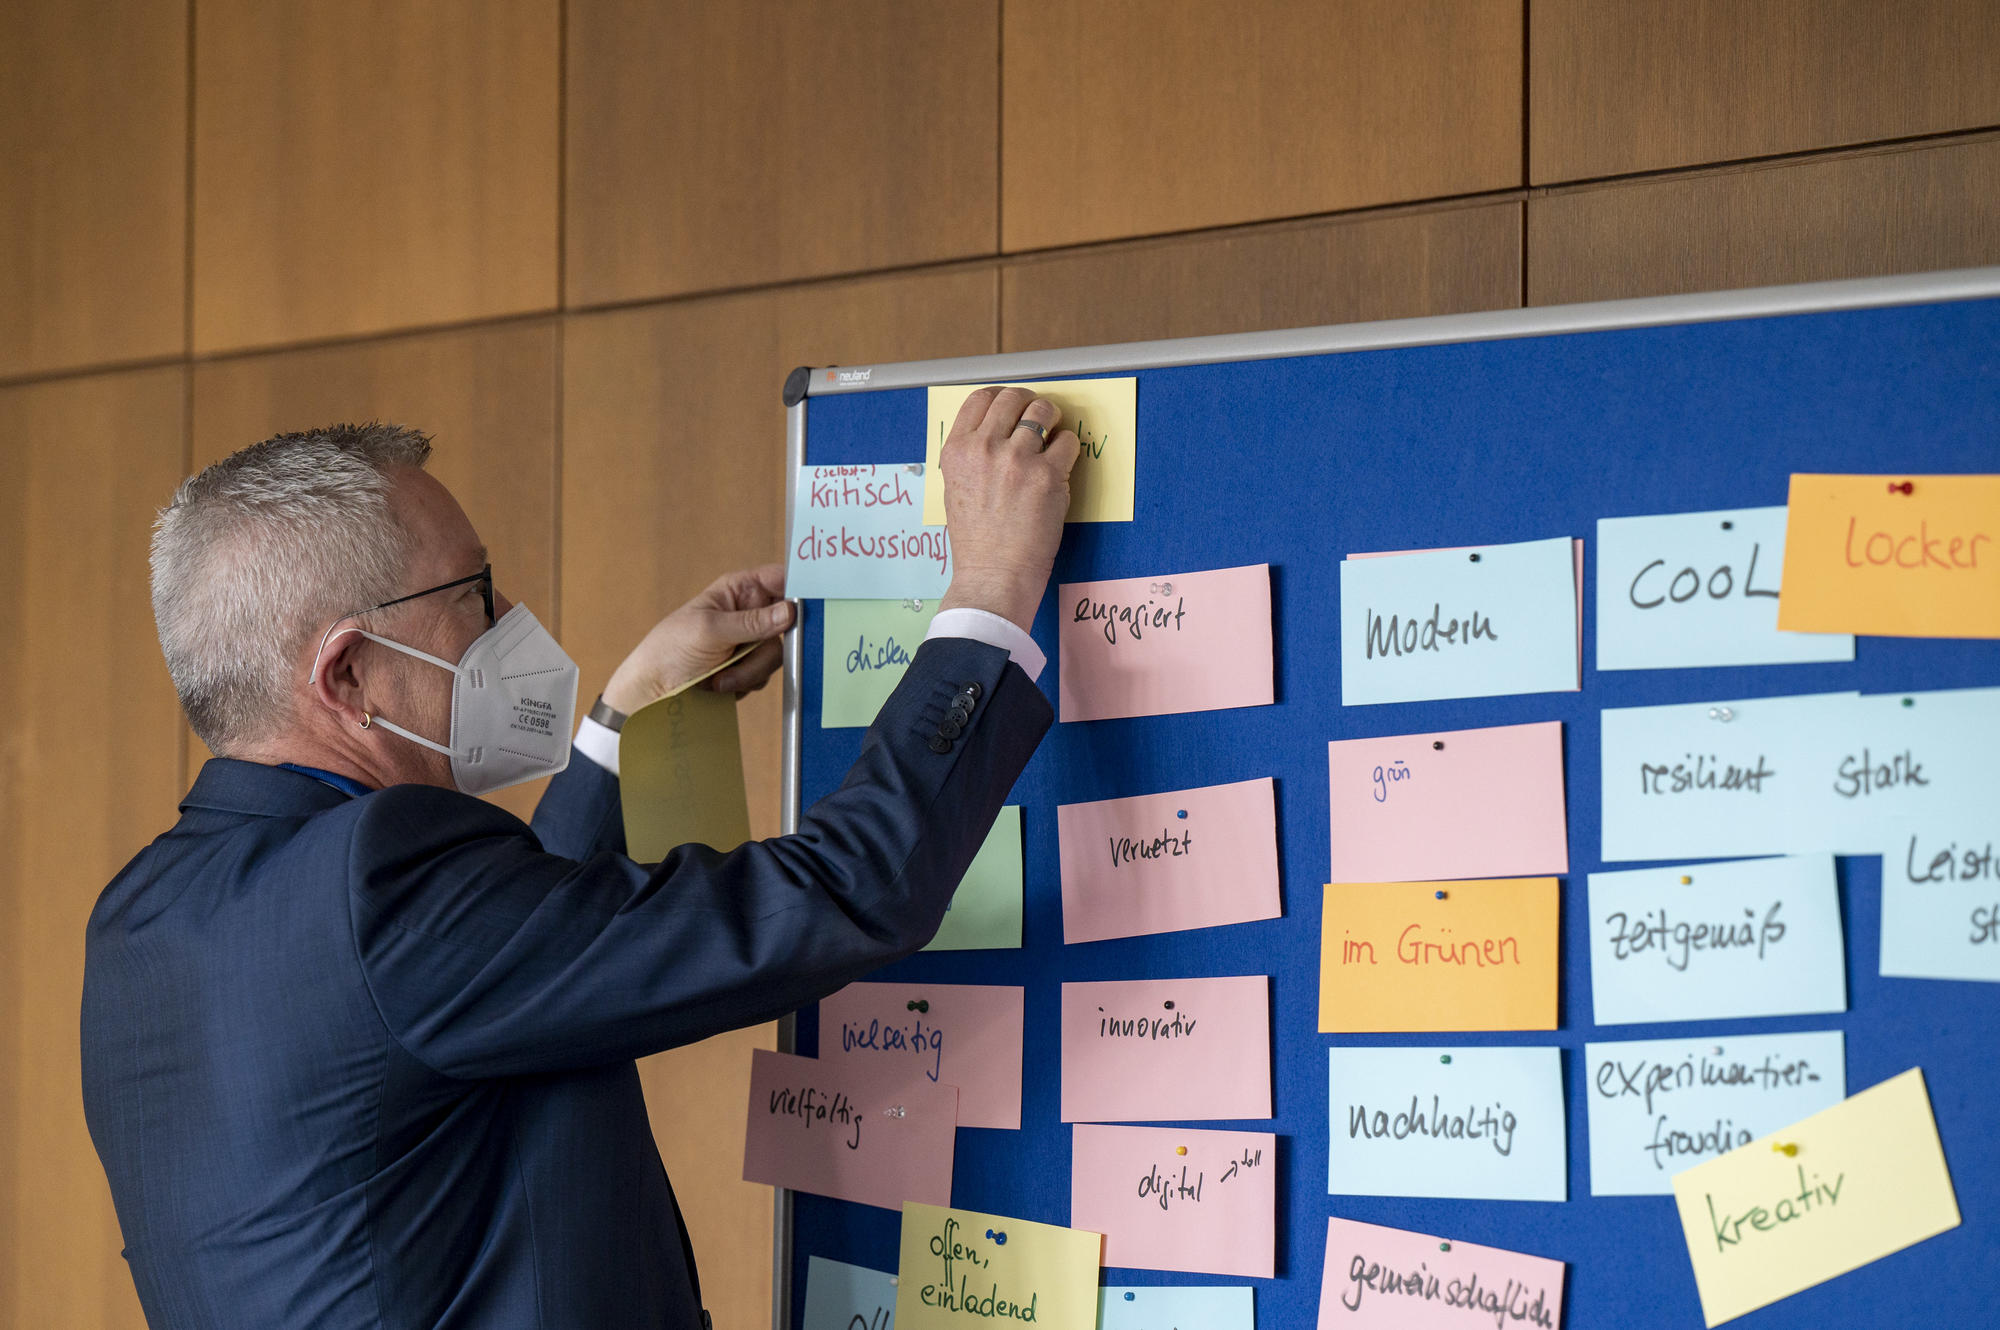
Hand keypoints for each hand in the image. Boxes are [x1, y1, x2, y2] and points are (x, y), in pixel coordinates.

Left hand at [601, 564, 793, 712]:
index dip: (799, 588)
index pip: (780, 579)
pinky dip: (746, 683)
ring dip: (749, 670)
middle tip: (748, 653)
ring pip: (777, 654)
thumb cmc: (670, 650)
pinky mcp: (750, 669)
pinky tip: (720, 684)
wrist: (653, 692)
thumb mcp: (709, 630)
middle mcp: (750, 613)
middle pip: (787, 623)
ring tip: (719, 677)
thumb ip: (752, 622)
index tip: (805, 607)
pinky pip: (768, 676)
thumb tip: (790, 611)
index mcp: (738, 590)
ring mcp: (751, 642)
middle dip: (765, 644)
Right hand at [936, 387, 1079, 630]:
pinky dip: (1069, 448)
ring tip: (1053, 435)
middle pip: (1013, 398)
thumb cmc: (976, 541)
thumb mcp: (956, 488)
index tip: (1012, 407)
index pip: (979, 398)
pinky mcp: (1047, 475)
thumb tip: (997, 431)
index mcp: (957, 450)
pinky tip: (1062, 464)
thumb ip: (972, 456)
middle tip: (1038, 418)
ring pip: (1043, 412)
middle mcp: (985, 448)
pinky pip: (1068, 442)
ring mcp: (1017, 460)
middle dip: (1029, 404)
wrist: (992, 575)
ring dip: (1052, 420)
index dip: (1001, 398)